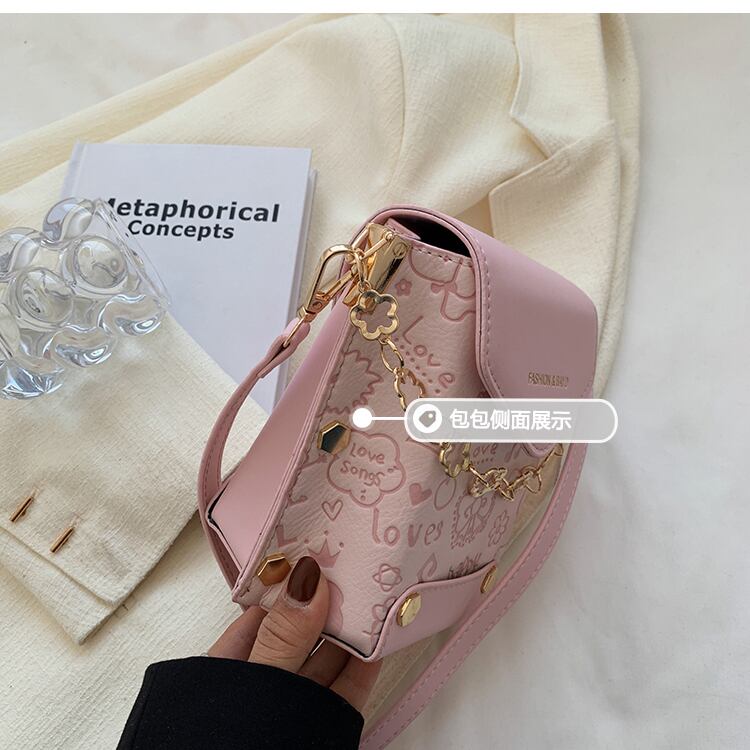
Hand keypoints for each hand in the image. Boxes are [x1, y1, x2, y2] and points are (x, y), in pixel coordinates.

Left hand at [207, 556, 380, 712]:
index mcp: (230, 668)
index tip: (317, 556)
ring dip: (350, 633)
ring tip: (374, 597)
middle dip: (327, 604)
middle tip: (354, 570)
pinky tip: (378, 642)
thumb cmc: (230, 739)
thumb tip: (307, 578)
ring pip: (325, 661)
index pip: (260, 613)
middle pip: (299, 634)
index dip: (288, 584)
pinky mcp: (321, 724)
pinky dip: (363, 667)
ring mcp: (293, 705)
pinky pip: (346, 690)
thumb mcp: (256, 685)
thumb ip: (282, 637)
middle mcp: (263, 683)